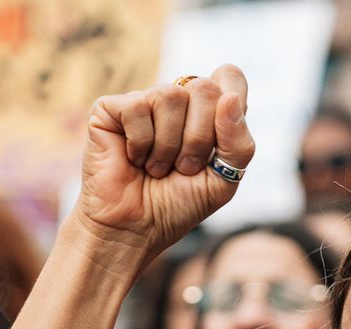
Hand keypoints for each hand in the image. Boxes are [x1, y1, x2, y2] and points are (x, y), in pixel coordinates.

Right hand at [73, 65, 254, 262]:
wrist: (134, 229)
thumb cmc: (176, 205)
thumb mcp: (222, 181)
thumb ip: (239, 144)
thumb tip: (229, 98)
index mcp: (206, 113)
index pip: (230, 77)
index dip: (231, 100)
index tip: (219, 139)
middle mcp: (176, 101)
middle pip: (204, 88)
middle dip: (198, 139)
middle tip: (183, 168)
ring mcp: (144, 102)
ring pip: (171, 96)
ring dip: (168, 146)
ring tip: (156, 168)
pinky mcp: (112, 108)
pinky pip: (139, 107)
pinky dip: (141, 144)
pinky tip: (133, 159)